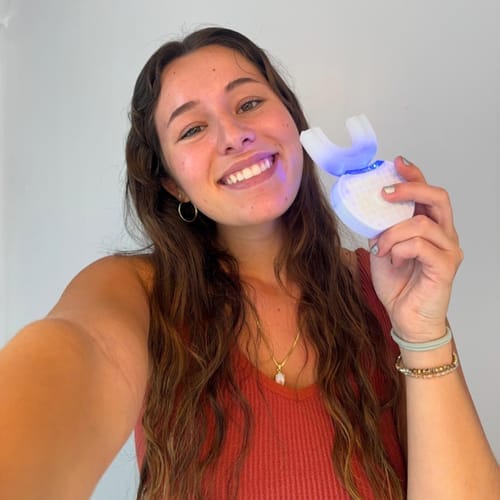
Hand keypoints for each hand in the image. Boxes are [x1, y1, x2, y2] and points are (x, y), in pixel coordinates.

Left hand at [368, 156, 462, 340]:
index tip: (396, 162)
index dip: (414, 175)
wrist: (405, 317)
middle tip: (385, 193)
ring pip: (421, 223)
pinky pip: (420, 245)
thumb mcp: (383, 248)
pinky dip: (400, 249)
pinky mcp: (445, 265)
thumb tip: (368, 207)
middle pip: (437, 197)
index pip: (427, 193)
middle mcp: (444, 234)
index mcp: (429, 227)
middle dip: (410, 189)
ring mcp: (448, 249)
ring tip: (381, 248)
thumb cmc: (398, 284)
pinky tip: (394, 260)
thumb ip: (382, 228)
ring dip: (392, 233)